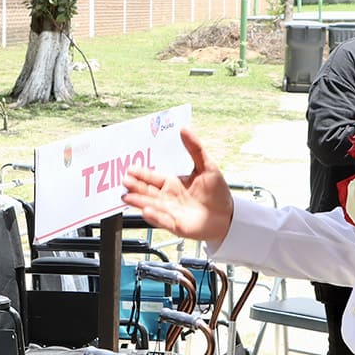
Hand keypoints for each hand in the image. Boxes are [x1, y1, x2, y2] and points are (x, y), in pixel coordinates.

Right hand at [121, 128, 234, 243]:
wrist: (229, 215)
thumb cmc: (218, 193)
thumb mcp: (207, 166)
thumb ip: (195, 148)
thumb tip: (185, 129)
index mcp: (173, 184)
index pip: (153, 177)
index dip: (142, 173)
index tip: (130, 169)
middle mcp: (169, 198)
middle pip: (148, 192)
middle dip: (136, 187)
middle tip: (125, 181)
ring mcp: (171, 212)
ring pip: (151, 206)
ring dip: (139, 202)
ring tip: (127, 198)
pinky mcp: (177, 226)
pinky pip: (163, 221)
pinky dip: (155, 217)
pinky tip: (146, 211)